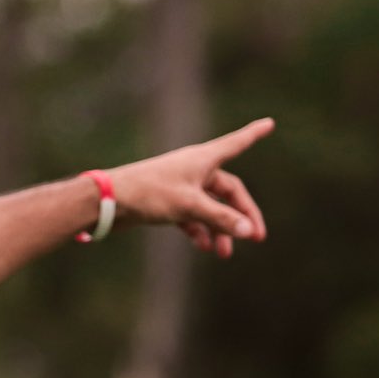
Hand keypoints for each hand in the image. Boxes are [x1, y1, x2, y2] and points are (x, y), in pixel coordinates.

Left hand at [108, 117, 274, 258]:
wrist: (109, 201)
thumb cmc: (149, 193)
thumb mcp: (189, 206)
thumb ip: (220, 218)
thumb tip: (247, 230)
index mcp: (203, 159)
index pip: (236, 144)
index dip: (253, 134)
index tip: (269, 123)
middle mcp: (194, 170)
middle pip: (228, 191)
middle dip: (241, 215)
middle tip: (255, 237)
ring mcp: (181, 186)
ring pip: (210, 207)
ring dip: (219, 229)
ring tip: (224, 254)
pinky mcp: (168, 202)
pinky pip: (192, 216)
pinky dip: (199, 230)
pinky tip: (204, 247)